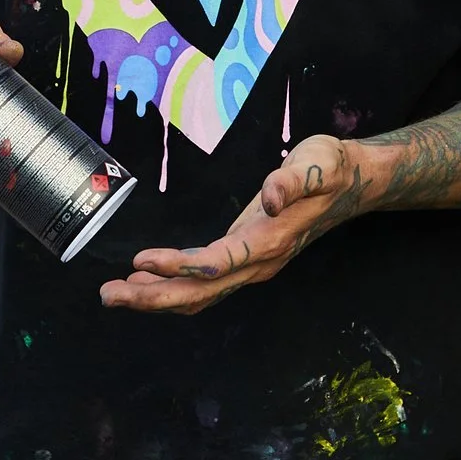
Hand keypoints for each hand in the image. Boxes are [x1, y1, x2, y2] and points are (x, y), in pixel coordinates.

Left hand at [99, 133, 368, 313]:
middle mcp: (259, 262)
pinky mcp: (246, 257)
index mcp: (271, 241)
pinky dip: (173, 285)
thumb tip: (271, 194)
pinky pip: (205, 282)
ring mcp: (252, 264)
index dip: (180, 267)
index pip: (218, 263)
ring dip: (157, 296)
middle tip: (109, 293)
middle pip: (201, 291)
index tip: (143, 261)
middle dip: (154, 296)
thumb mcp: (318, 163)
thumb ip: (293, 181)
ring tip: (116, 292)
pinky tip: (146, 278)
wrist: (351, 183)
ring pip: (200, 293)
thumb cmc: (331, 167)